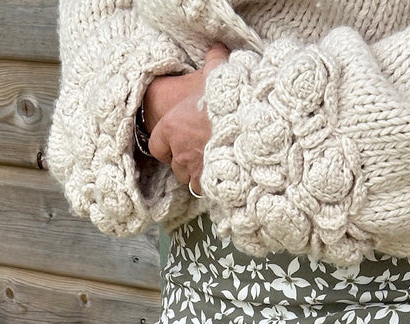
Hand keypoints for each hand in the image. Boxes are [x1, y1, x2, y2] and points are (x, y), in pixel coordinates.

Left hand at [144, 44, 228, 193]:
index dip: (166, 144)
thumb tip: (217, 49)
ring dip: (197, 173)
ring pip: (189, 179)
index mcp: (173, 127)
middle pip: (174, 164)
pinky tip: (221, 175)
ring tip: (210, 164)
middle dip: (184, 160)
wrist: (252, 128)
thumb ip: (214, 62)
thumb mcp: (218, 76)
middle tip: (198, 151)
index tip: (176, 142)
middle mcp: (180, 152)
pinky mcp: (211, 183)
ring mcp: (195, 170)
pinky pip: (206, 189)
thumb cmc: (229, 102)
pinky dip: (212, 184)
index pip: (157, 145)